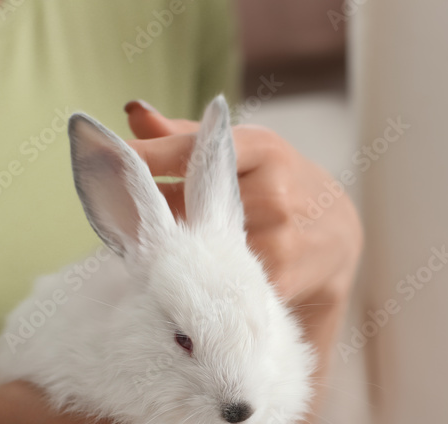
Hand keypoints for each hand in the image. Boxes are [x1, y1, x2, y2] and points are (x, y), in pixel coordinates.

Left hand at [123, 100, 362, 379]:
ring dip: (170, 255)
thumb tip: (132, 114)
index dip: (147, 156)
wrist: (338, 237)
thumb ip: (187, 138)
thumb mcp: (244, 152)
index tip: (109, 160)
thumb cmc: (277, 186)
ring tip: (155, 258)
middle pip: (189, 205)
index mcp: (263, 148)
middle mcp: (272, 190)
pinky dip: (199, 283)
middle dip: (153, 216)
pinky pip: (220, 281)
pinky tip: (187, 285)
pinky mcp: (279, 278)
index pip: (194, 150)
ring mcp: (278, 237)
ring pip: (200, 248)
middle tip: (123, 224)